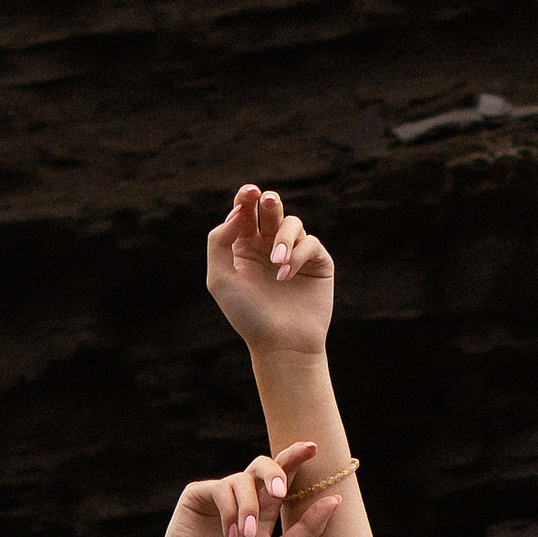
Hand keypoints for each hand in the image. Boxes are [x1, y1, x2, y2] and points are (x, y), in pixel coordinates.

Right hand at [154, 447, 342, 536]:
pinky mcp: (198, 493)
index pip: (284, 477)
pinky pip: (221, 487)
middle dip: (275, 471)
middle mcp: (243, 497)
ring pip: (243, 479)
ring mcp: (220, 494)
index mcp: (264, 509)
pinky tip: (227, 533)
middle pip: (264, 465)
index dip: (297, 458)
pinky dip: (229, 509)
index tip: (313, 447)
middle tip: (280, 492)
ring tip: (243, 535)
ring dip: (248, 507)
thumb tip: (337, 499)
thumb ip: (307, 529)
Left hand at [206, 184, 335, 359]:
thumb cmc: (247, 314)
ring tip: (276, 262)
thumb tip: (237, 212)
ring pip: (292, 224)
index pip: (246, 213)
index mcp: (244, 247)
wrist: (280, 343)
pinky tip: (286, 276)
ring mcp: (294, 253)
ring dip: (282, 238)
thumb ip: (219, 241)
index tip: (249, 193)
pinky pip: (311, 243)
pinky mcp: (317, 263)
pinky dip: (298, 255)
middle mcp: (269, 246)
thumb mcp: (220, 278)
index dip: (246, 198)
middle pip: (271, 210)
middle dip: (269, 202)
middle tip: (267, 201)